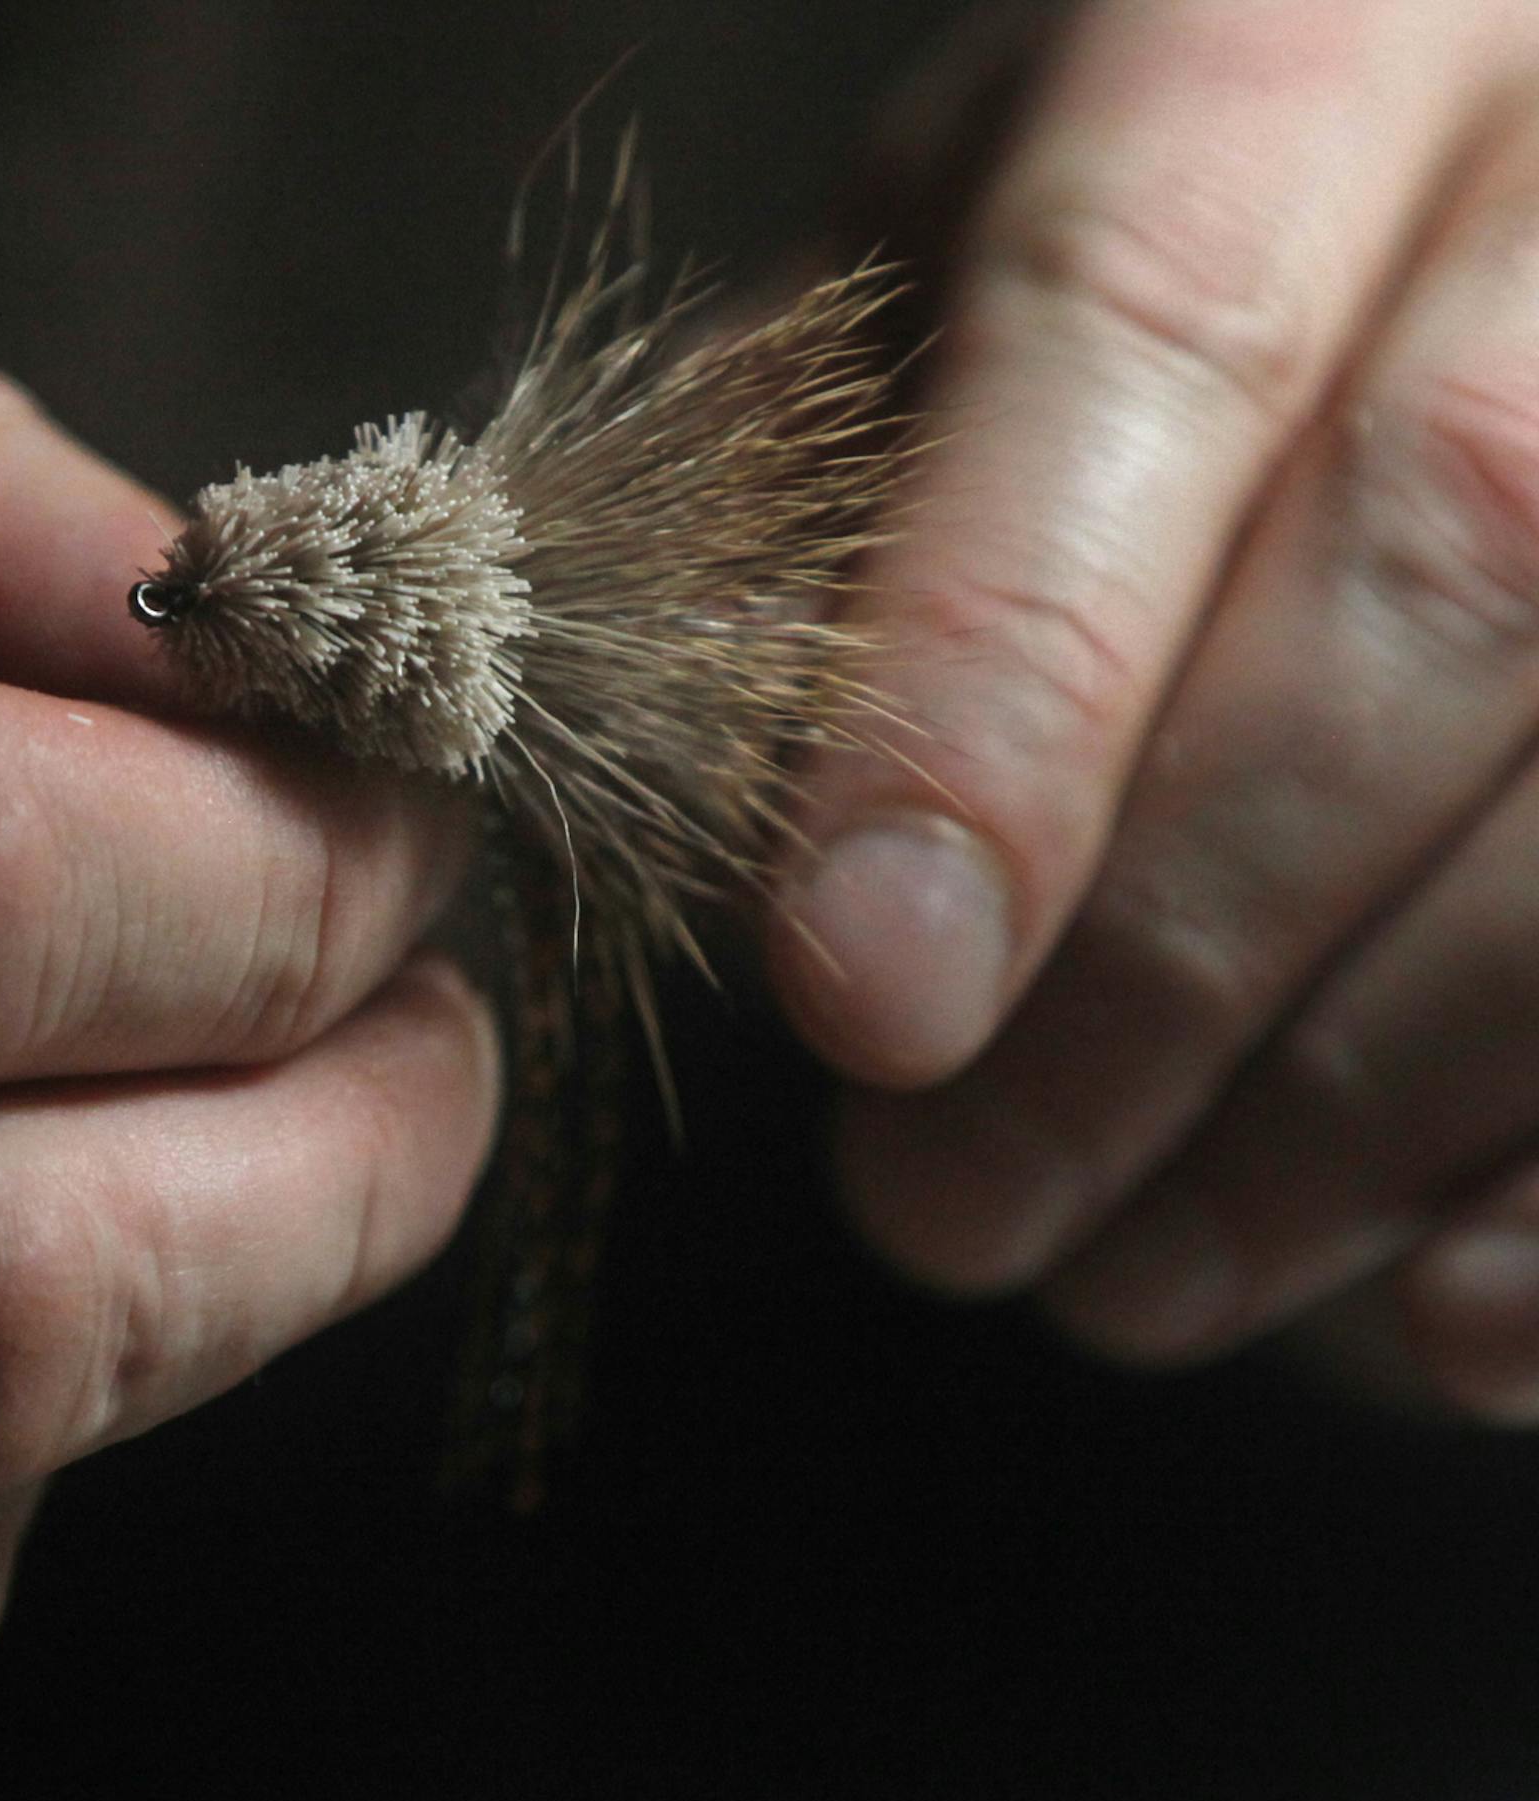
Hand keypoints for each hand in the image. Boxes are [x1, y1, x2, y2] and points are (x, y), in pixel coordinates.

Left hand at [772, 0, 1538, 1421]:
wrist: (1491, 268)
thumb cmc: (1157, 313)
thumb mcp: (964, 301)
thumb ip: (841, 489)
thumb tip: (685, 775)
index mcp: (1315, 15)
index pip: (1152, 315)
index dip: (1002, 681)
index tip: (862, 996)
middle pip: (1445, 557)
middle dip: (1171, 959)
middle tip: (947, 1214)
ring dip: (1357, 1114)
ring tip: (1129, 1287)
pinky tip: (1438, 1326)